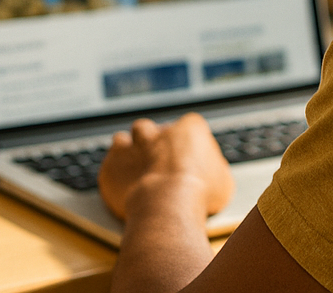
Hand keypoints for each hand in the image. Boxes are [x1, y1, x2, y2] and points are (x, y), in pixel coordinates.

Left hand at [98, 113, 235, 220]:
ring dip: (126, 152)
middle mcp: (156, 132)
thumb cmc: (200, 193)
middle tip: (156, 162)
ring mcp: (130, 148)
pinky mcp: (110, 167)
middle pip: (149, 129)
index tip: (189, 160)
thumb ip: (214, 170)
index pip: (188, 126)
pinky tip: (121, 186)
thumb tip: (212, 176)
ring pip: (122, 140)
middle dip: (150, 142)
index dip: (187, 144)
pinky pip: (109, 166)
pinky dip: (114, 174)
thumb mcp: (223, 181)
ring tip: (133, 169)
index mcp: (188, 129)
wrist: (167, 205)